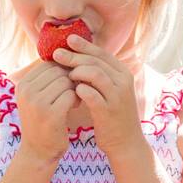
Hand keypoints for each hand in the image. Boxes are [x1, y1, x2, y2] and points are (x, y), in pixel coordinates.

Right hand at [14, 56, 78, 165]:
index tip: (66, 83)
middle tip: (74, 91)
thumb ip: (46, 78)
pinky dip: (77, 99)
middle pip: (58, 71)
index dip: (62, 70)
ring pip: (66, 81)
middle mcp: (26, 91)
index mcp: (22, 84)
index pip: (49, 64)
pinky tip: (76, 106)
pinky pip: (71, 94)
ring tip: (74, 99)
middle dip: (70, 79)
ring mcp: (37, 103)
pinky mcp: (50, 114)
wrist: (38, 151)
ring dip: (75, 89)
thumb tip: (65, 53)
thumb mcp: (37, 97)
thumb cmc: (42, 121)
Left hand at [55, 37, 145, 156]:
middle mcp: (123, 81)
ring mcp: (118, 96)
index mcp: (123, 73)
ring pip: (95, 74)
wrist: (125, 143)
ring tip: (65, 75)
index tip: (67, 40)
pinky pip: (92, 94)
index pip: (101, 53)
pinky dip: (80, 90)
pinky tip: (72, 91)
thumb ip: (98, 75)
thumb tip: (77, 58)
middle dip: (74, 56)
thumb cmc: (111, 115)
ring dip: (77, 72)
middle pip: (96, 61)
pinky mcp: (109, 111)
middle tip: (57, 54)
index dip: (84, 45)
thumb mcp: (109, 91)